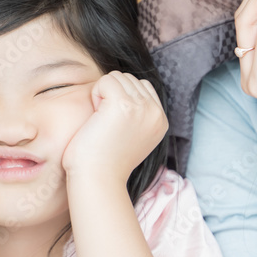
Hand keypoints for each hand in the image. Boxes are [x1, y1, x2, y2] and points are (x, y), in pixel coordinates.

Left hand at [61, 71, 167, 185]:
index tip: (114, 124)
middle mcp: (155, 112)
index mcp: (160, 120)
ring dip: (103, 94)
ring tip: (101, 120)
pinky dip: (95, 95)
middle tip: (105, 123)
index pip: (142, 86)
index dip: (122, 98)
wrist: (97, 179)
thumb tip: (128, 91)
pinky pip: (106, 80)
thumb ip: (139, 115)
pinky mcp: (123, 104)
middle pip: (129, 79)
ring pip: (117, 77)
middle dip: (112, 95)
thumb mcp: (134, 137)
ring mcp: (142, 107)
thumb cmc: (105, 161)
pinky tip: (95, 117)